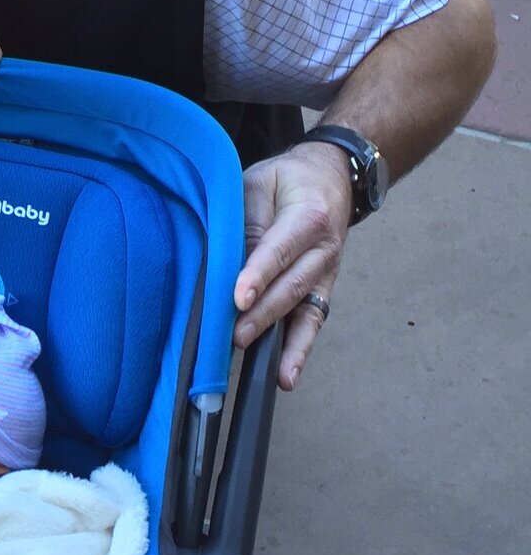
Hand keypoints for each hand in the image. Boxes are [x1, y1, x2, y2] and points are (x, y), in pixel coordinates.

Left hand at [233, 144, 351, 390]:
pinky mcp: (322, 289)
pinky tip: (286, 377)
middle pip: (292, 287)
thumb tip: (224, 260)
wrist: (331, 177)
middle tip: (236, 336)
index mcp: (308, 217)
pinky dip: (300, 349)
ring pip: (307, 311)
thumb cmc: (286, 181)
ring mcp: (326, 274)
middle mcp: (324, 250)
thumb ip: (246, 221)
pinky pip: (312, 321)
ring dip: (286, 342)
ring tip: (272, 373)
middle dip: (264, 315)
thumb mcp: (259, 184)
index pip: (279, 250)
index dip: (258, 274)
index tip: (238, 298)